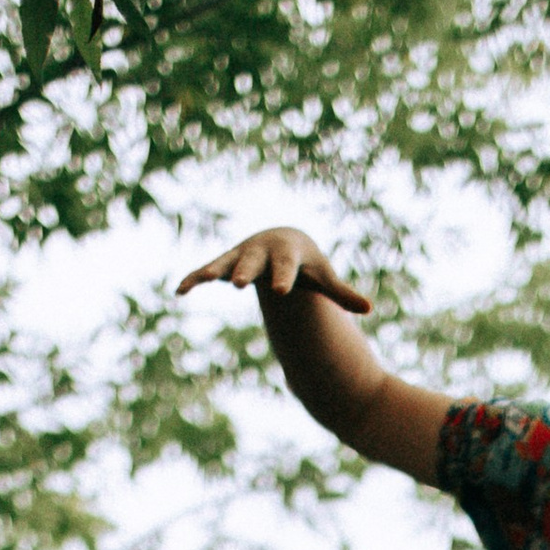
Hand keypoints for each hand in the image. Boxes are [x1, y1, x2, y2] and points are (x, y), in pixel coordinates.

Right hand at [177, 226, 370, 312]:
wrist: (284, 240)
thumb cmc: (308, 264)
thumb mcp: (324, 276)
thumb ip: (342, 293)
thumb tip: (370, 309)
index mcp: (287, 253)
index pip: (285, 267)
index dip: (282, 277)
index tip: (280, 291)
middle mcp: (261, 251)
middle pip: (252, 262)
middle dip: (244, 271)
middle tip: (236, 284)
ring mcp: (241, 255)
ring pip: (225, 262)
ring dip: (214, 271)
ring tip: (203, 281)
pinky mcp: (226, 262)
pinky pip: (207, 269)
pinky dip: (195, 278)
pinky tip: (179, 292)